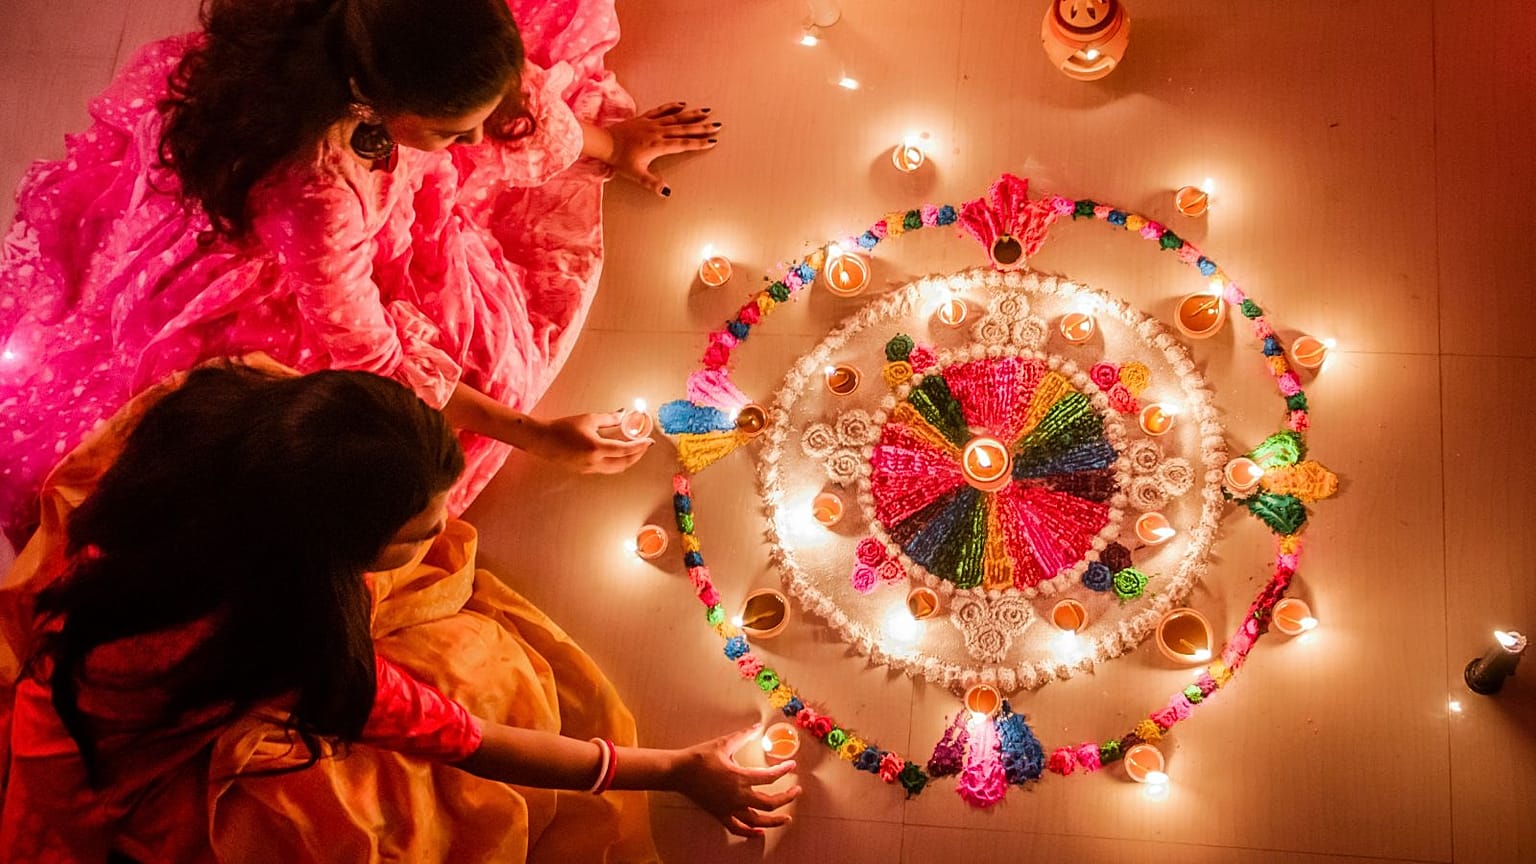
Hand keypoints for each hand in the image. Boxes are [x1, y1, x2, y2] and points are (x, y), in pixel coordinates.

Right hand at [522, 412, 649, 473]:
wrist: (542, 440)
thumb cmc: (562, 428)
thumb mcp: (588, 419)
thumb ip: (608, 418)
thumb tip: (623, 414)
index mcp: (596, 448)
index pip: (625, 450)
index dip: (640, 446)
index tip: (649, 441)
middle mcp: (594, 462)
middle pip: (624, 463)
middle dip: (637, 455)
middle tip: (644, 446)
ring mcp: (589, 469)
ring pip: (616, 468)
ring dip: (627, 460)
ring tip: (633, 449)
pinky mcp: (584, 471)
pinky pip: (606, 469)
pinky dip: (616, 462)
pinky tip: (617, 453)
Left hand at [600, 102, 719, 196]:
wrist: (604, 142)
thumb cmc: (619, 159)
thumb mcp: (636, 174)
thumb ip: (652, 183)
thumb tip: (666, 191)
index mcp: (658, 146)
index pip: (683, 144)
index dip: (698, 143)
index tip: (712, 141)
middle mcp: (658, 132)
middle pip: (684, 129)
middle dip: (702, 128)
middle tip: (717, 125)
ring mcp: (651, 123)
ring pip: (676, 117)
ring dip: (692, 115)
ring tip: (706, 112)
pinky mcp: (644, 118)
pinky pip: (662, 110)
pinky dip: (673, 107)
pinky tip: (683, 104)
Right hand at [672, 724, 799, 837]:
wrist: (678, 772)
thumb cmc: (699, 757)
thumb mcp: (723, 743)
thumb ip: (743, 735)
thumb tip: (757, 726)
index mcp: (739, 777)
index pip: (769, 777)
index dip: (784, 771)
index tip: (792, 766)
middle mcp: (737, 796)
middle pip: (770, 802)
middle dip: (787, 797)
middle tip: (796, 791)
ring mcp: (729, 808)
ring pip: (757, 820)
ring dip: (774, 820)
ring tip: (787, 818)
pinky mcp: (720, 814)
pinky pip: (738, 828)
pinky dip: (750, 832)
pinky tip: (759, 832)